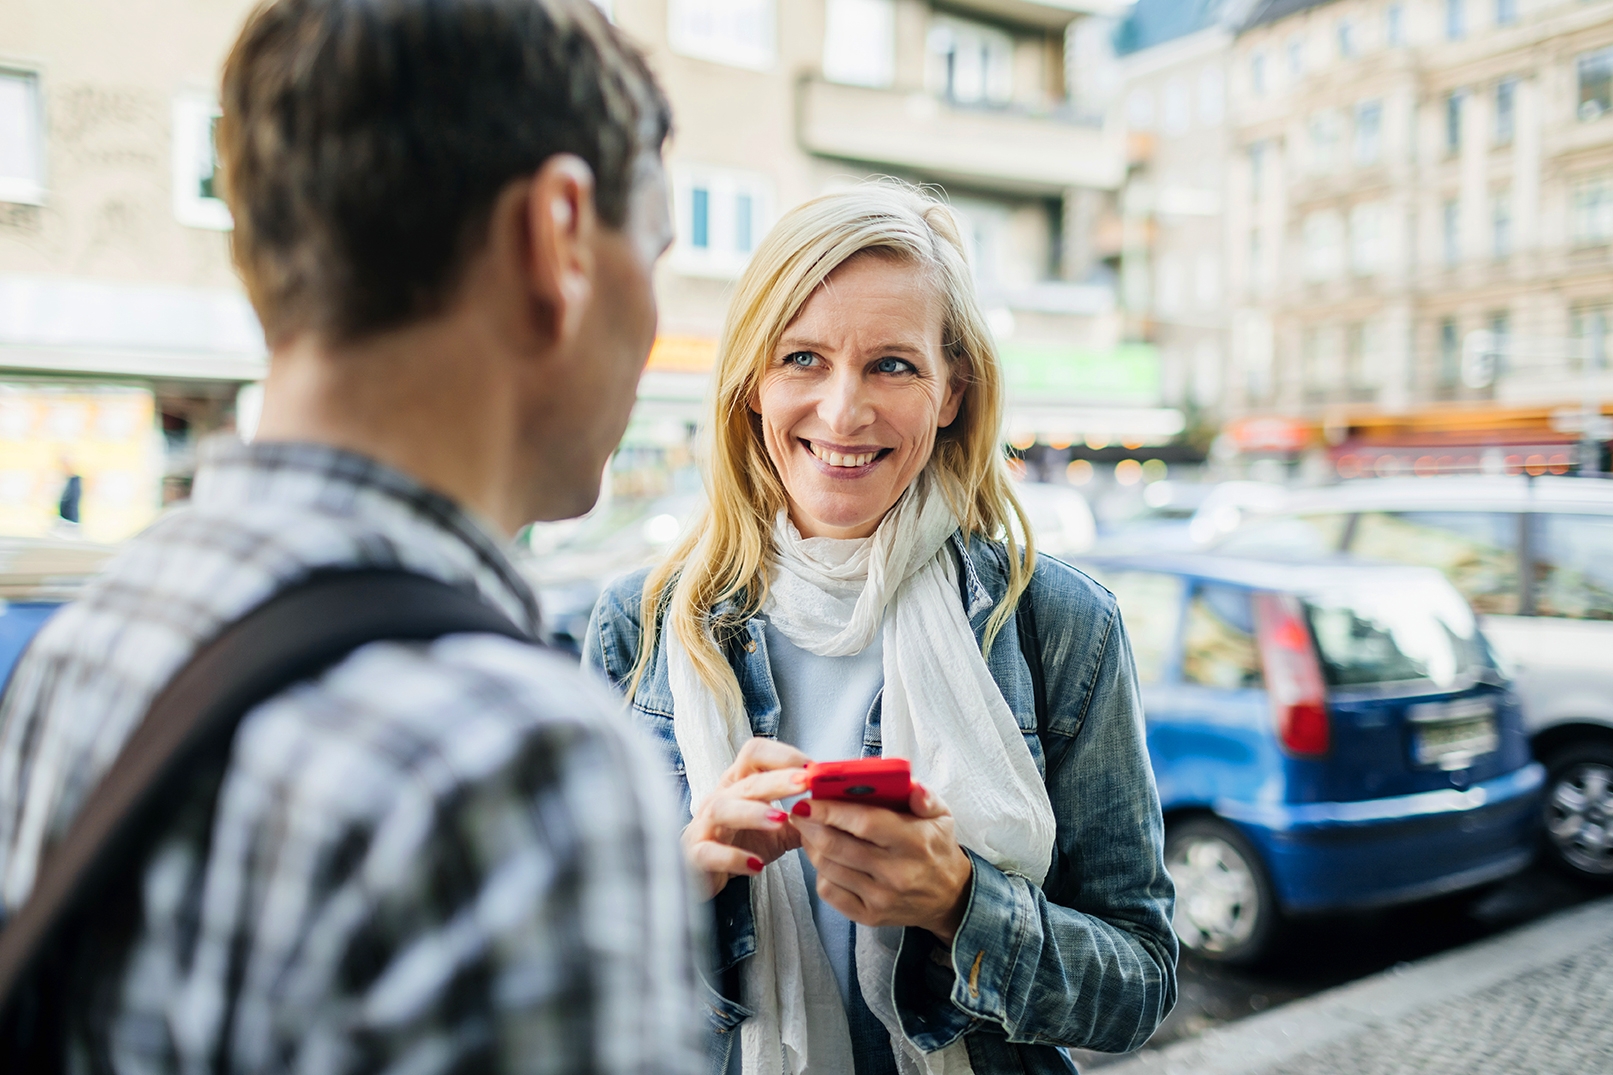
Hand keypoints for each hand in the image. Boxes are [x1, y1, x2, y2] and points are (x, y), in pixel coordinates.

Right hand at [684, 738, 811, 898]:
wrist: (705, 872)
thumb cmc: (743, 842)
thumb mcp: (779, 828)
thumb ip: (806, 816)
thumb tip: (843, 805)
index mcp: (740, 783)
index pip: (756, 753)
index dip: (784, 755)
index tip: (815, 768)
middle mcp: (721, 797)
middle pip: (747, 780)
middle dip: (777, 780)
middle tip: (806, 782)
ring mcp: (705, 825)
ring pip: (723, 808)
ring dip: (753, 812)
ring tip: (780, 819)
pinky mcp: (696, 854)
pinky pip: (710, 852)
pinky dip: (732, 858)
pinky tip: (755, 866)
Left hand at [790, 783, 973, 944]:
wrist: (949, 897)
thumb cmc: (937, 848)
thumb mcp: (941, 816)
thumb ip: (924, 796)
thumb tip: (911, 784)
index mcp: (914, 842)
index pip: (864, 823)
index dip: (831, 810)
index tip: (809, 798)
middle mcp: (897, 873)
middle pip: (838, 846)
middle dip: (810, 826)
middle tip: (798, 811)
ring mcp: (881, 898)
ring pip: (828, 868)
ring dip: (810, 846)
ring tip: (807, 830)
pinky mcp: (869, 916)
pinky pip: (830, 893)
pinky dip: (819, 872)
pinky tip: (822, 857)